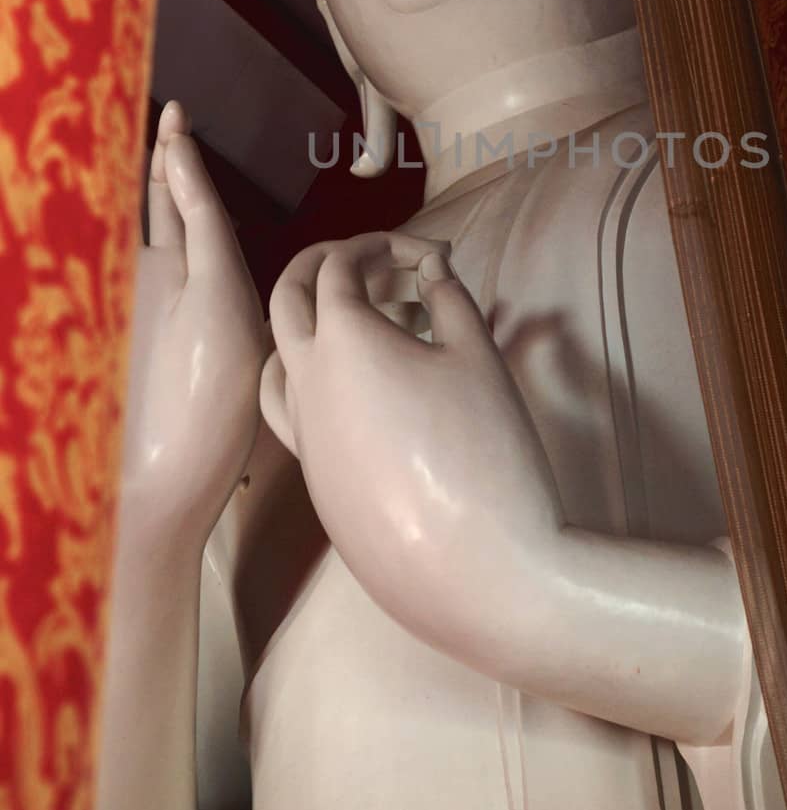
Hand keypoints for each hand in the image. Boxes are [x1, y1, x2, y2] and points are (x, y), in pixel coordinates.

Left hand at [122, 101, 266, 551]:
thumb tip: (175, 161)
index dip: (175, 149)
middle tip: (159, 125)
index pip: (171, 189)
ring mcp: (136, 311)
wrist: (166, 480)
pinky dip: (143, 246)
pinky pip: (138, 276)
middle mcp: (143, 280)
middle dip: (155, 168)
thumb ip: (198, 225)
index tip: (175, 110)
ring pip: (139, 240)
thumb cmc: (203, 399)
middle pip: (150, 210)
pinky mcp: (135, 344)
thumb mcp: (219, 297)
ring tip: (154, 166)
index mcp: (167, 264)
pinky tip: (145, 241)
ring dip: (144, 201)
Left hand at [264, 235, 563, 660]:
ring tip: (371, 323)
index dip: (382, 244)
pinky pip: (292, 409)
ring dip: (313, 323)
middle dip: (325, 265)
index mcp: (341, 339)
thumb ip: (448, 296)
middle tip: (377, 260)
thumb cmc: (484, 447)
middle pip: (287, 298)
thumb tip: (432, 267)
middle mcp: (303, 381)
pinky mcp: (313, 479)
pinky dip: (316, 377)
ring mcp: (300, 434)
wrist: (476, 565)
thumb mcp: (477, 354)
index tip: (428, 251)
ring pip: (278, 357)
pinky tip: (363, 388)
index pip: (339, 266)